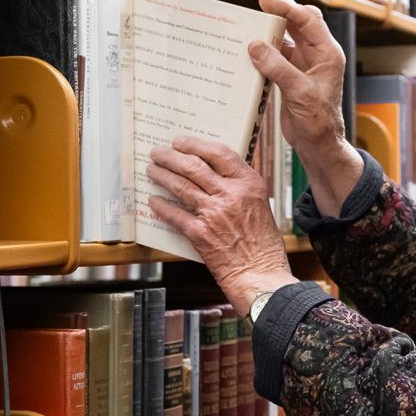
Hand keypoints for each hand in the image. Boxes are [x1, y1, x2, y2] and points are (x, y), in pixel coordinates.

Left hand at [146, 135, 298, 315]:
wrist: (260, 274)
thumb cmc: (263, 245)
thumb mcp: (260, 205)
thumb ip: (240, 188)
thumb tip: (215, 175)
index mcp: (249, 184)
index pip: (219, 153)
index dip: (196, 145)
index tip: (182, 142)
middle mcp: (231, 195)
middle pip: (194, 166)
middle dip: (171, 157)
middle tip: (159, 154)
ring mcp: (214, 213)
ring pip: (180, 185)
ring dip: (162, 175)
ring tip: (152, 170)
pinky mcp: (200, 233)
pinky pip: (174, 214)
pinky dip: (161, 206)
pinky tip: (154, 201)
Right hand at [252, 0, 349, 158]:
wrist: (319, 144)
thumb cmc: (318, 121)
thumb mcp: (300, 94)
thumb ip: (279, 68)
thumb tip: (255, 45)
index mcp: (327, 54)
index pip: (307, 20)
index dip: (286, 8)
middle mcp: (317, 54)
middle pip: (297, 18)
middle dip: (279, 0)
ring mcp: (303, 63)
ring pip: (286, 33)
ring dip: (269, 20)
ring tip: (252, 1)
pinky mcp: (290, 74)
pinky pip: (276, 52)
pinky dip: (262, 44)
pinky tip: (247, 38)